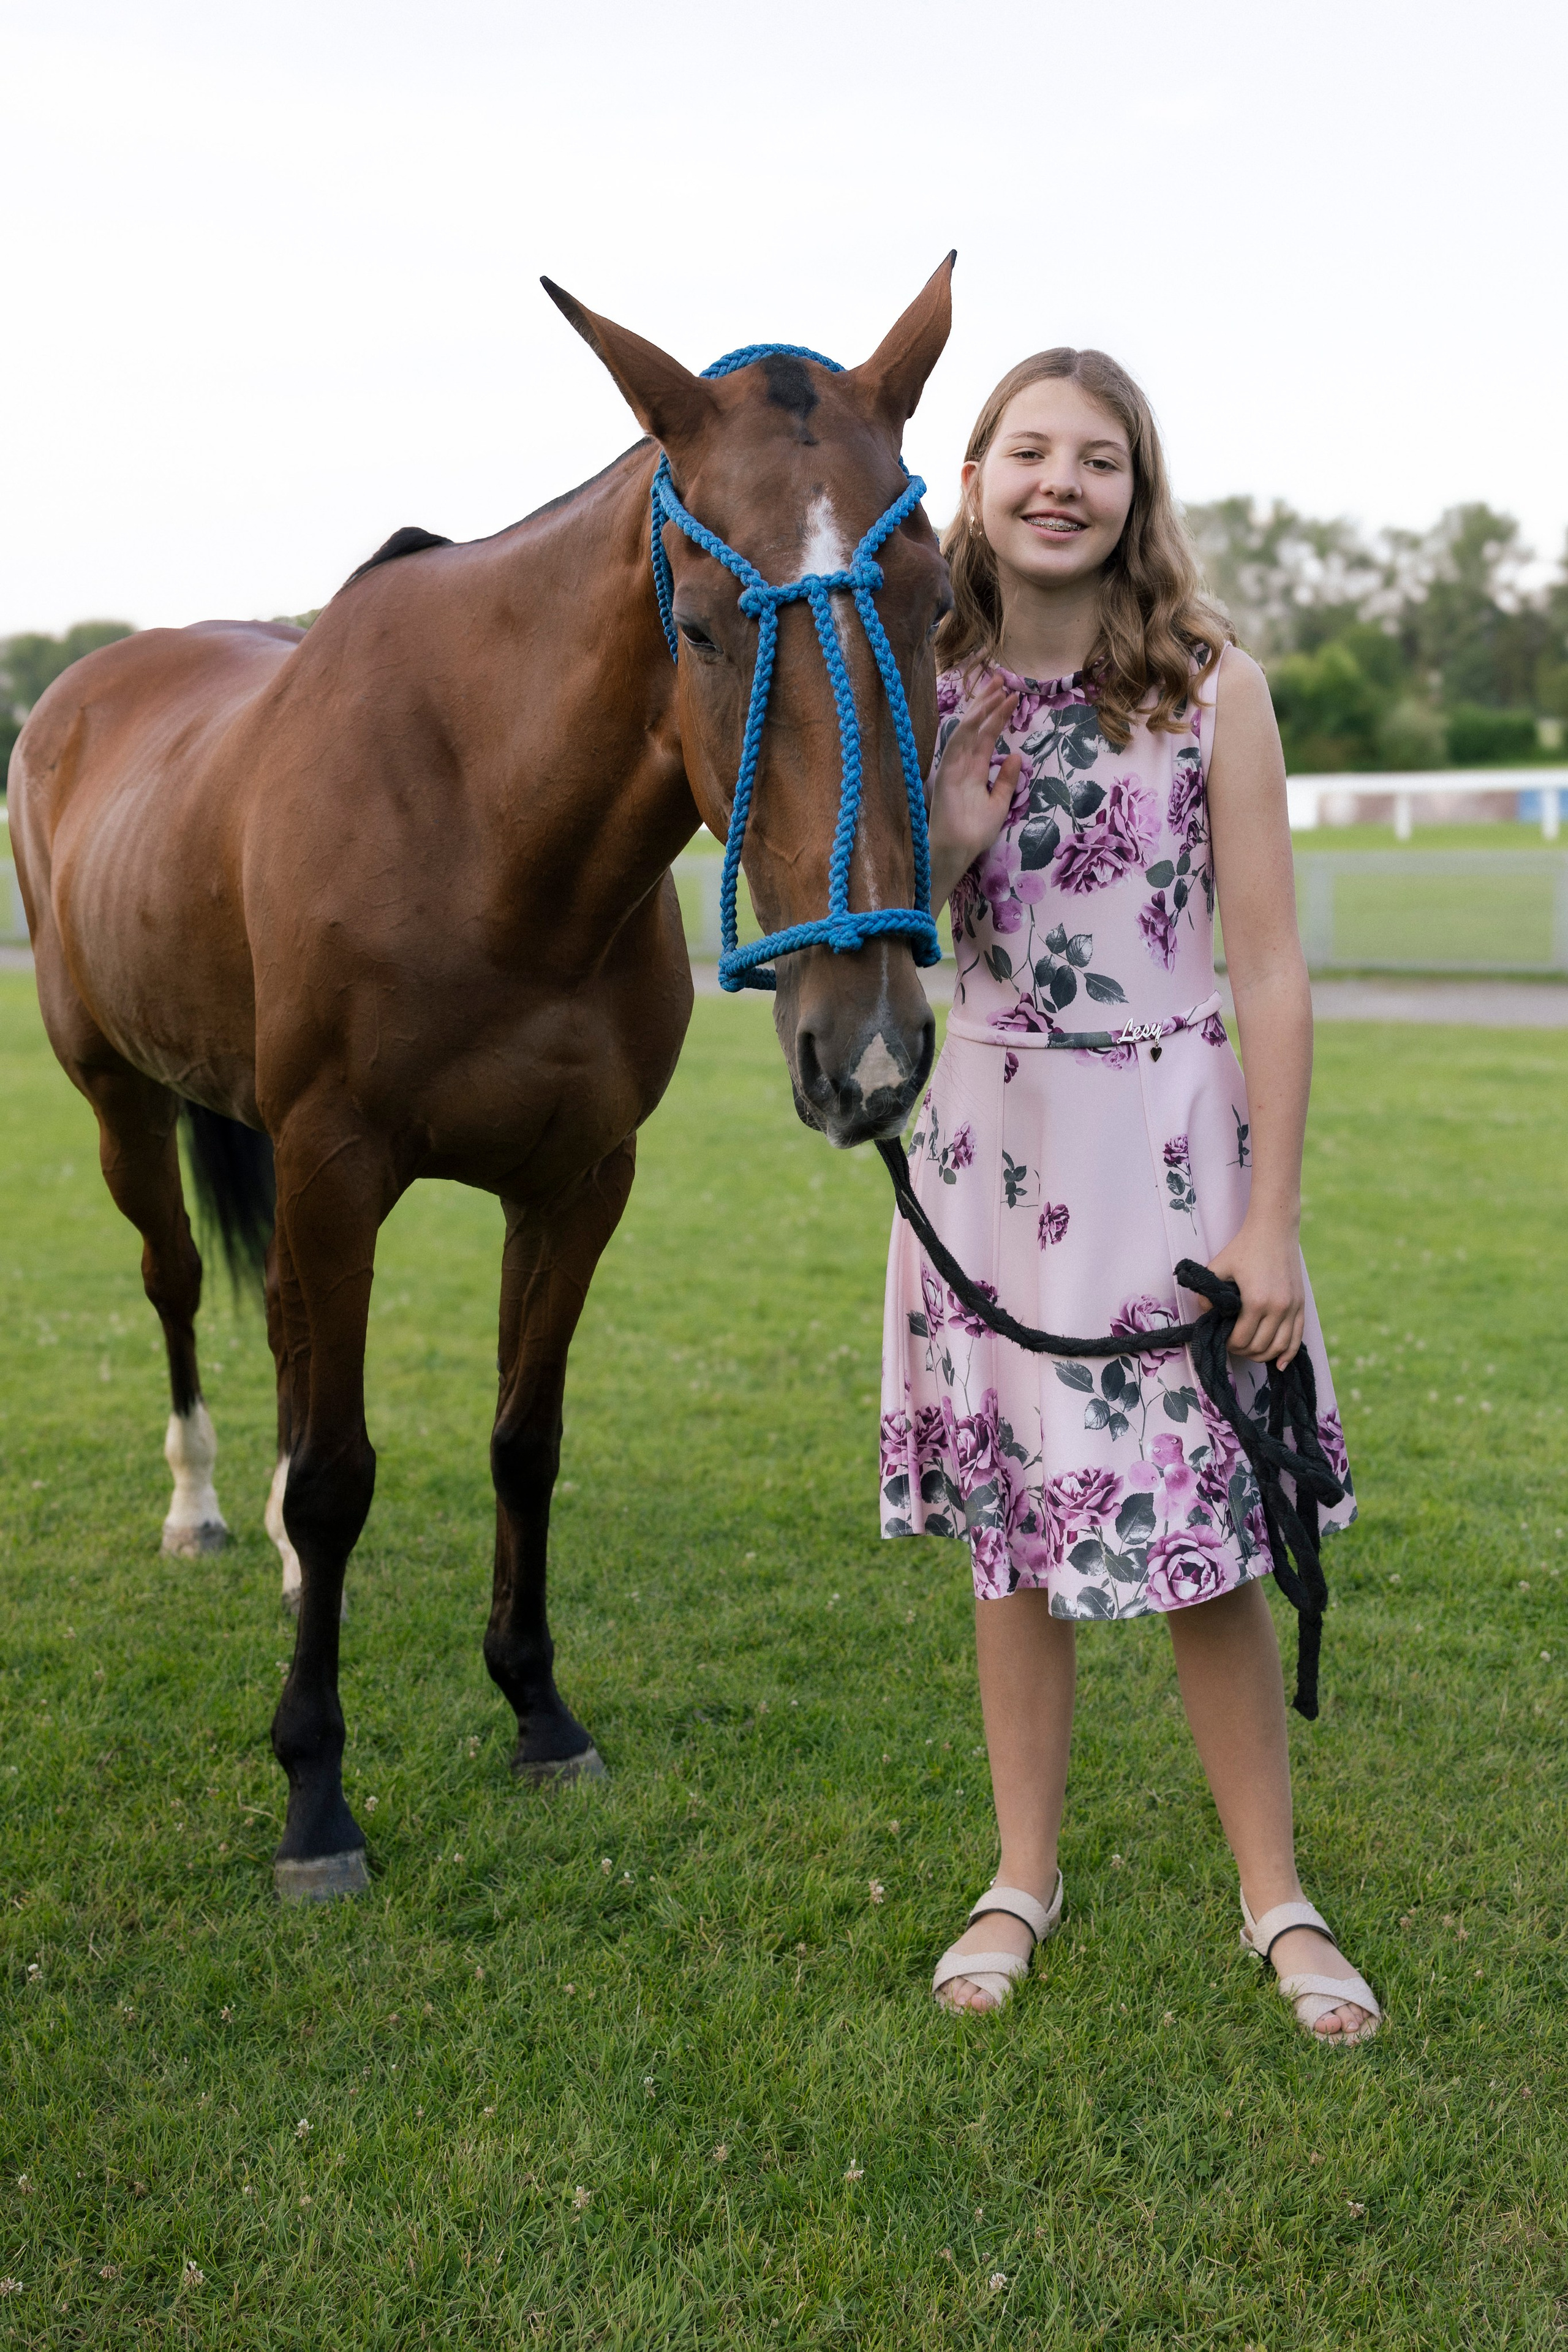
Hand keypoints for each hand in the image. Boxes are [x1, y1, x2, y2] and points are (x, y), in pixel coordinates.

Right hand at [928, 675, 1024, 906]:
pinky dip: (969, 725)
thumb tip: (1018, 756)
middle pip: (976, 725)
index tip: (1013, 696)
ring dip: (981, 707)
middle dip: (988, 701)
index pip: (987, 736)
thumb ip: (1007, 780)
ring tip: (998, 686)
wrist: (958, 850)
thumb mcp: (1000, 803)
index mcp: (974, 770)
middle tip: (1002, 678)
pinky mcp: (946, 770)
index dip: (998, 715)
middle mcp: (963, 763)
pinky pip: (958, 742)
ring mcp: (953, 765)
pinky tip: (981, 710)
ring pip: (968, 728)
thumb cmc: (975, 833)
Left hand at [1206, 1217, 1304, 1368]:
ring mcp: (1293, 1307)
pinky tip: (1280, 1363)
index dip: (1230, 1345)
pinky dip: (1288, 1353)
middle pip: (1261, 1346)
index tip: (1223, 1339)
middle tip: (1233, 1345)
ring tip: (1251, 1353)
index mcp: (1256, 1301)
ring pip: (1281, 1346)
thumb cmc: (1244, 1247)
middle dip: (1244, 1351)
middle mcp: (1278, 1308)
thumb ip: (1207, 1294)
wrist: (1274, 1230)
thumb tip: (1205, 1313)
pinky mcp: (1301, 1304)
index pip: (1242, 1339)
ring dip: (1264, 1355)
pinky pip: (1298, 1336)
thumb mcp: (1218, 1267)